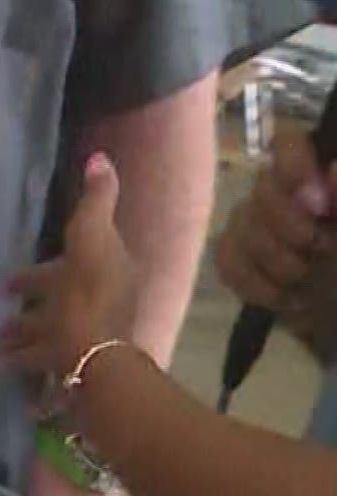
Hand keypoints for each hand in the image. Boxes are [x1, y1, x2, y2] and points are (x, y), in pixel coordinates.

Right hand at [2, 154, 137, 384]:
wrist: (91, 357)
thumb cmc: (87, 295)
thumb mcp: (91, 237)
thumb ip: (95, 201)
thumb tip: (100, 158)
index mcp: (103, 269)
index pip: (72, 260)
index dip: (44, 265)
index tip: (12, 275)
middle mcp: (95, 300)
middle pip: (56, 297)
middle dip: (29, 300)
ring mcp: (82, 333)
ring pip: (46, 328)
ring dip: (21, 331)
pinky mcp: (68, 361)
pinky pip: (39, 357)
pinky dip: (21, 358)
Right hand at [215, 127, 336, 356]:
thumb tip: (332, 172)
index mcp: (318, 173)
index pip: (287, 142)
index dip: (293, 168)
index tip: (319, 207)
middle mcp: (285, 189)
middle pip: (261, 187)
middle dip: (288, 227)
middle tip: (319, 250)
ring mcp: (256, 222)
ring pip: (240, 226)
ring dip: (275, 260)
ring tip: (306, 280)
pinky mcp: (237, 257)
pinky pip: (226, 260)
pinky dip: (254, 283)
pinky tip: (284, 296)